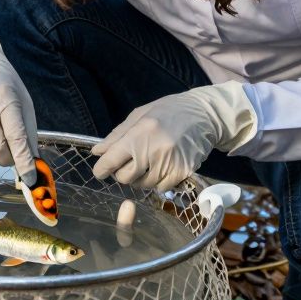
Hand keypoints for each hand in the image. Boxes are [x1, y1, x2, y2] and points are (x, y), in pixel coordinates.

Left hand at [90, 82, 255, 192]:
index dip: (101, 169)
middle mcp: (154, 150)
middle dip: (121, 173)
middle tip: (128, 163)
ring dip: (139, 177)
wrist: (203, 115)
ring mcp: (169, 163)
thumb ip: (116, 136)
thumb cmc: (167, 111)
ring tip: (147, 162)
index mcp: (140, 132)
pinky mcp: (182, 173)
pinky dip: (156, 181)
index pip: (112, 160)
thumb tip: (97, 153)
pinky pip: (159, 187)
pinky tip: (161, 166)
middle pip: (125, 177)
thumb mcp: (139, 115)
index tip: (99, 172)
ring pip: (142, 184)